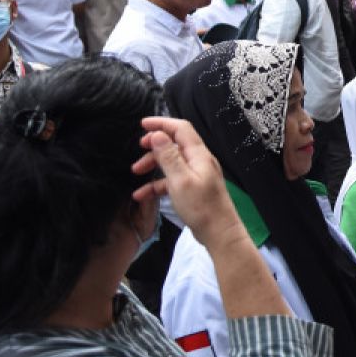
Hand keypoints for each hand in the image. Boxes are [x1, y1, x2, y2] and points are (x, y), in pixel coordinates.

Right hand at [131, 117, 235, 247]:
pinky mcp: (193, 189)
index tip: (143, 123)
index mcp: (199, 155)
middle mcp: (199, 161)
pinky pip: (172, 180)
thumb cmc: (202, 208)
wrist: (219, 233)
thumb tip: (158, 134)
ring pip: (171, 163)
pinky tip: (142, 194)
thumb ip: (169, 156)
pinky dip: (157, 184)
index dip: (162, 123)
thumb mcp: (180, 180)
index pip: (181, 129)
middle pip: (175, 144)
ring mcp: (197, 175)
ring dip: (153, 165)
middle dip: (155, 144)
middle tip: (138, 147)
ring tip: (136, 172)